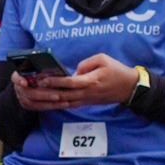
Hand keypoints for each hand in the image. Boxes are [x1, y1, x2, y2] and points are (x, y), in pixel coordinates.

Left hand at [12, 53, 138, 110]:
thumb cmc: (117, 70)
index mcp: (91, 81)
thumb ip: (86, 63)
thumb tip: (74, 71)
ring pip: (65, 103)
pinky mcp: (87, 103)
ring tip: (37, 95)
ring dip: (50, 100)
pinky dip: (58, 104)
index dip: (56, 82)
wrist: (129, 88)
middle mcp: (87, 93)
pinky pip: (69, 104)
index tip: (43, 79)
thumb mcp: (103, 59)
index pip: (70, 83)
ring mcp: (87, 100)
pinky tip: (47, 101)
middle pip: (64, 95)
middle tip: (34, 88)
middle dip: (48, 92)